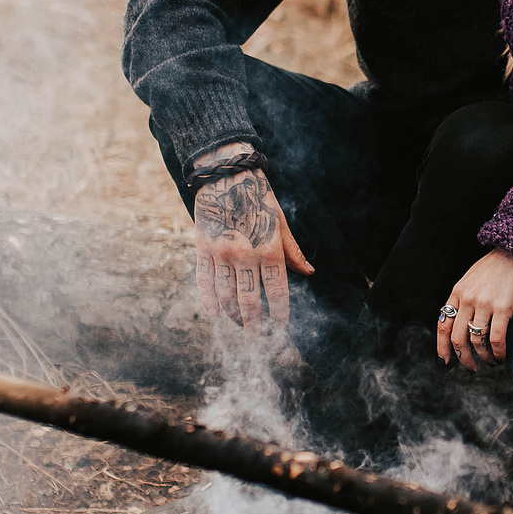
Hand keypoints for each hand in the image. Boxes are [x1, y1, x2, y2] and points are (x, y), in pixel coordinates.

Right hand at [192, 162, 312, 328]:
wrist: (226, 175)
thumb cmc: (259, 199)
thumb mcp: (280, 223)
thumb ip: (292, 251)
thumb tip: (309, 272)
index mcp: (269, 250)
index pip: (277, 292)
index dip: (278, 313)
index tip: (278, 327)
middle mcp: (245, 255)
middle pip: (249, 300)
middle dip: (254, 323)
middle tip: (256, 338)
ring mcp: (222, 253)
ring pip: (226, 295)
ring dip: (233, 314)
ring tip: (239, 325)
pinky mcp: (203, 248)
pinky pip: (205, 280)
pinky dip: (208, 299)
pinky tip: (214, 312)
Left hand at [437, 249, 512, 371]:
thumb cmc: (497, 267)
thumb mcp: (472, 278)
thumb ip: (464, 298)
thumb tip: (460, 322)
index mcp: (458, 292)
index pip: (443, 324)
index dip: (442, 346)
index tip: (446, 360)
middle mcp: (468, 299)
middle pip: (458, 337)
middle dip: (463, 357)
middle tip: (471, 367)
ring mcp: (484, 303)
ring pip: (477, 341)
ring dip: (483, 357)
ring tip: (491, 362)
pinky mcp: (503, 307)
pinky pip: (496, 338)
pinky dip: (498, 352)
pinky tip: (501, 357)